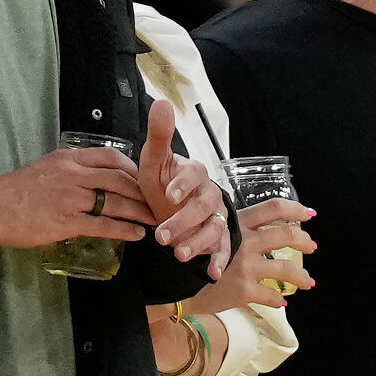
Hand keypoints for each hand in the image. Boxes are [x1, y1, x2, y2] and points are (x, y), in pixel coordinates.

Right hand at [0, 146, 152, 248]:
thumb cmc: (16, 190)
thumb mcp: (45, 167)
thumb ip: (70, 170)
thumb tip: (93, 177)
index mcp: (68, 158)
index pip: (110, 156)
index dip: (133, 167)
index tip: (145, 177)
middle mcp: (73, 175)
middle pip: (119, 178)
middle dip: (143, 190)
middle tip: (157, 200)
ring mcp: (71, 199)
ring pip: (116, 202)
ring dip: (139, 211)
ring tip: (154, 219)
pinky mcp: (67, 222)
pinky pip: (103, 225)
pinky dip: (124, 229)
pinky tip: (137, 234)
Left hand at [138, 100, 232, 274]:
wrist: (166, 209)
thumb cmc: (160, 184)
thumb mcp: (153, 162)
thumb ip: (159, 135)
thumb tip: (162, 102)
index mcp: (193, 173)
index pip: (193, 175)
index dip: (182, 184)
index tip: (168, 194)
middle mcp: (209, 193)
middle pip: (202, 206)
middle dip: (183, 221)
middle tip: (162, 236)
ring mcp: (216, 216)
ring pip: (213, 228)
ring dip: (198, 243)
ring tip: (178, 255)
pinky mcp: (218, 238)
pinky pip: (223, 248)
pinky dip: (218, 260)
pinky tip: (210, 273)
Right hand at [194, 198, 316, 311]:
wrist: (173, 282)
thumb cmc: (187, 257)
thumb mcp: (207, 234)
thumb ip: (229, 232)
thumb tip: (248, 233)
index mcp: (237, 225)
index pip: (273, 208)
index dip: (295, 209)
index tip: (309, 214)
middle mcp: (245, 243)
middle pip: (285, 236)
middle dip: (304, 241)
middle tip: (311, 247)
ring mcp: (246, 267)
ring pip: (286, 269)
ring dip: (302, 276)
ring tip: (308, 282)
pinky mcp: (243, 290)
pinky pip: (270, 295)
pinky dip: (277, 299)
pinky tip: (280, 303)